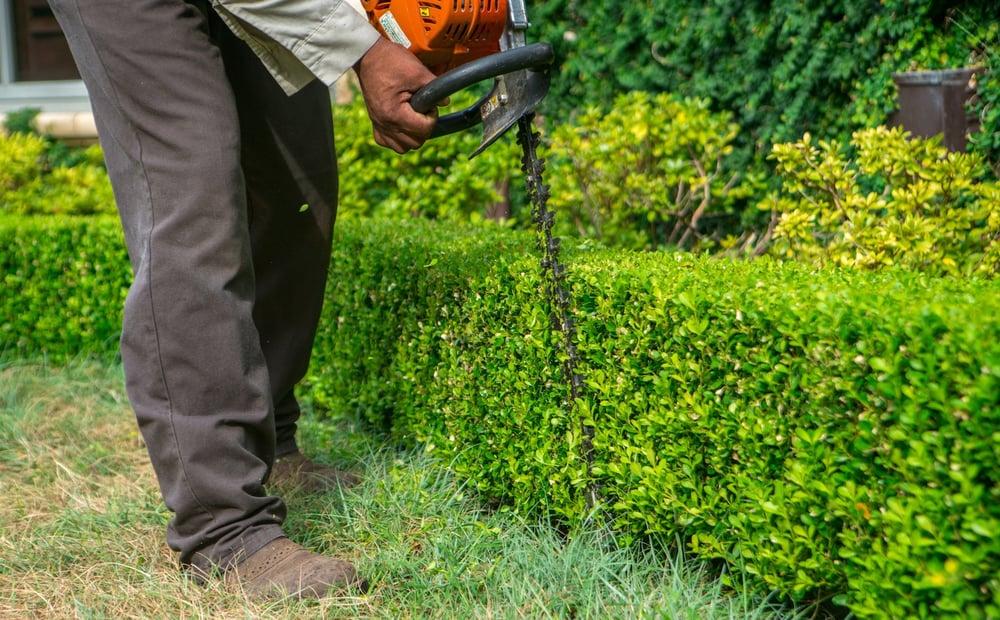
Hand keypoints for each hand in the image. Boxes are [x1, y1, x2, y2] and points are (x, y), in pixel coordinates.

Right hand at [354, 38, 439, 153]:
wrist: (367, 55)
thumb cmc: (390, 61)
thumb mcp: (417, 71)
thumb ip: (434, 87)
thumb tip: (445, 102)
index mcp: (394, 113)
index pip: (422, 130)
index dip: (432, 118)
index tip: (430, 106)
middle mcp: (384, 123)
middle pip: (414, 143)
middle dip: (424, 129)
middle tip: (424, 112)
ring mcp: (378, 123)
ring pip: (402, 147)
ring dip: (413, 136)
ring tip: (415, 119)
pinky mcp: (374, 121)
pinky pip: (387, 142)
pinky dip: (397, 138)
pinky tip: (402, 124)